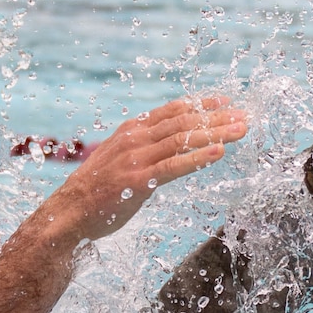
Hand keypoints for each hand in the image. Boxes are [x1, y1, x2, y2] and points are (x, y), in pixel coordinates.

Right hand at [51, 95, 247, 240]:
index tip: (227, 100)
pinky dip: (198, 157)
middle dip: (217, 116)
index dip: (202, 103)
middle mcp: (135, 138)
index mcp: (132, 130)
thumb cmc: (96, 189)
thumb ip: (143, 148)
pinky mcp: (137, 180)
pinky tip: (219, 152)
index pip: (173, 109)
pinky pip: (174, 166)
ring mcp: (136, 158)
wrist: (68, 212)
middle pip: (184, 120)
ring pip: (183, 139)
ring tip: (241, 130)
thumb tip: (168, 144)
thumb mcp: (120, 158)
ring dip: (216, 132)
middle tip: (244, 115)